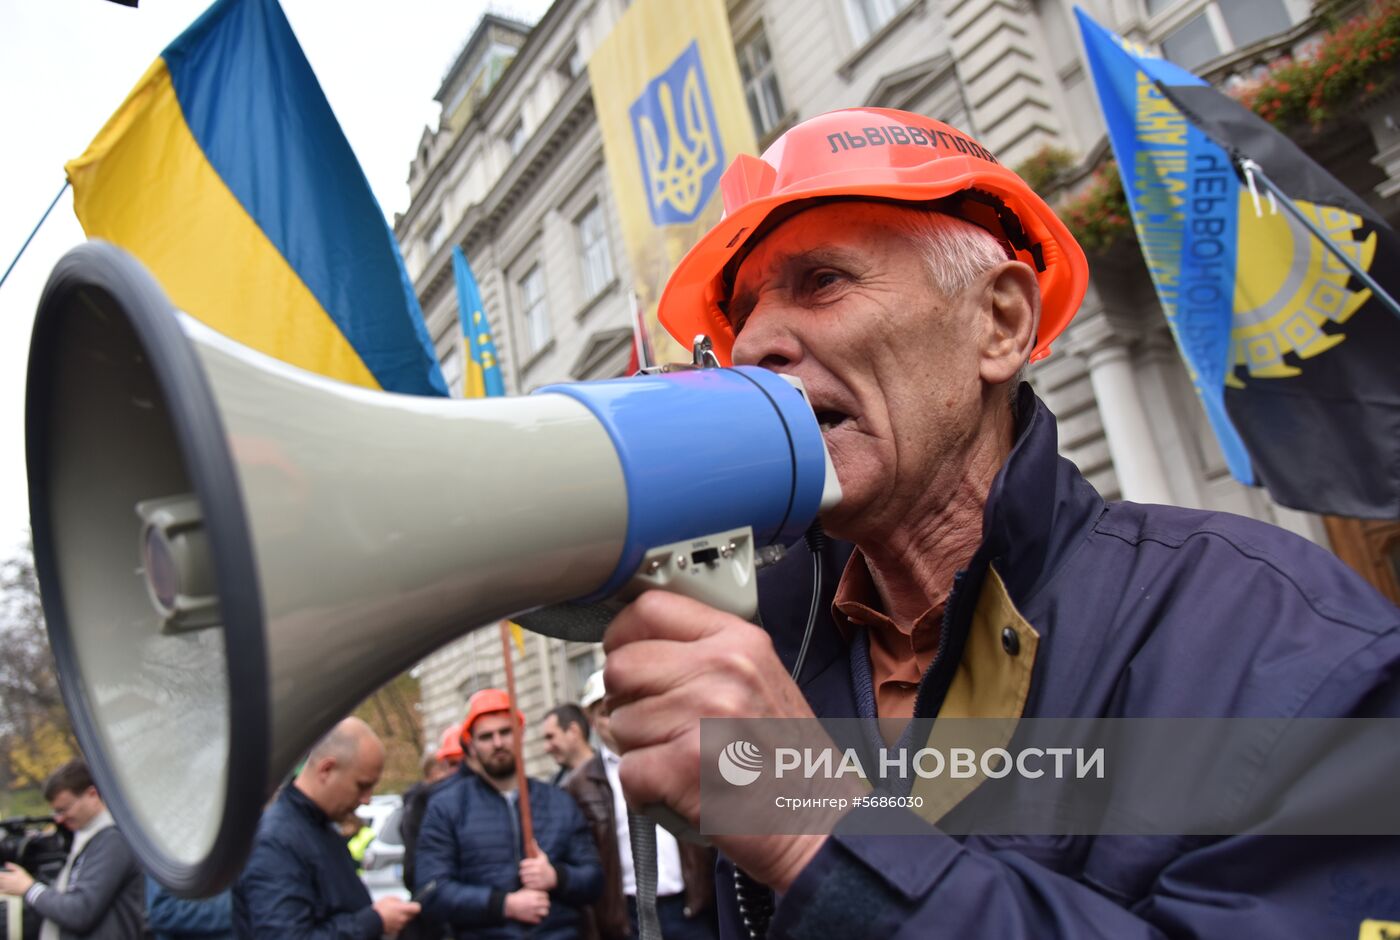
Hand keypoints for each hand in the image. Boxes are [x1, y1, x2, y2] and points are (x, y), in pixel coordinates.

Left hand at [0, 863, 34, 896]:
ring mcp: (5, 887)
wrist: (27, 888)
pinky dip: (0, 888)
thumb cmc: (24, 879)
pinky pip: (0, 890)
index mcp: (7, 876)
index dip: (0, 873)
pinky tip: (1, 886)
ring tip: (1, 880)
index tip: (0, 872)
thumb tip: (6, 863)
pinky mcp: (6, 892)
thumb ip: (12, 866)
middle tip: (1, 876)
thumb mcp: (20, 870)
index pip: (0, 874)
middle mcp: (5, 882)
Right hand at [372, 897, 419, 934]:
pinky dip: (396, 924)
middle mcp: (403, 918)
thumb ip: (398, 899)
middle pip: (412, 916)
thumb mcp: (388, 898)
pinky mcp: (395, 931)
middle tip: (400, 910)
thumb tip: (401, 902)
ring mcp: (400, 926)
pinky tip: (390, 920)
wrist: (370, 921)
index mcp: (403, 909)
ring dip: (401, 918)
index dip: (415, 906)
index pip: (417, 908)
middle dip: (408, 913)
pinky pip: (399, 927)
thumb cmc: (379, 910)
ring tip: (392, 915)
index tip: (412, 905)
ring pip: (405, 921)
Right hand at [504, 888, 549, 923]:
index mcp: (535, 895)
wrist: (509, 905)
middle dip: (545, 905)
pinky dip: (537, 919)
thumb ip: (534, 890)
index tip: (541, 899)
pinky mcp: (530, 918)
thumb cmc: (517, 896)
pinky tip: (534, 917)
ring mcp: (534, 911)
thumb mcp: (526, 890)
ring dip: (543, 912)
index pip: (546, 896)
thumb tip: (540, 888)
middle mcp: (536, 903)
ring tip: (540, 912)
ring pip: (545, 912)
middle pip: (547, 904)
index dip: (544, 897)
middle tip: (541, 906)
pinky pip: (539, 920)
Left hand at [518, 852, 556, 889]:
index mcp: (537, 863)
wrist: (554, 878)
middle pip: (522, 872)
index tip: (525, 866)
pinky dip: (527, 884)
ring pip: (523, 879)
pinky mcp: (537, 886)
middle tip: (525, 872)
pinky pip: (527, 885)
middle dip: (523, 872)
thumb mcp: (542, 857)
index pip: (523, 864)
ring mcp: (538, 879)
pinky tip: (530, 882)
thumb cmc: (545, 866)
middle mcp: (538, 871)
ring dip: (524, 878)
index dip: (523, 865)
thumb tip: (532, 839)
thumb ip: (536, 849)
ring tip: (527, 877)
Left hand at [603, 591, 829, 892]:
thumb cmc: (787, 760)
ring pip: (619, 722)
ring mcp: (704, 715)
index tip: (626, 656)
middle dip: (626, 701)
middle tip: (658, 725)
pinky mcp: (686, 765)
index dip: (624, 638)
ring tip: (683, 760)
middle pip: (621, 666)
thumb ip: (703, 656)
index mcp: (739, 642)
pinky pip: (627, 770)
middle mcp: (723, 669)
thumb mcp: (759, 680)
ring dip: (640, 749)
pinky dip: (645, 790)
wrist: (818, 822)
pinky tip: (680, 790)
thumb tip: (635, 647)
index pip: (649, 610)